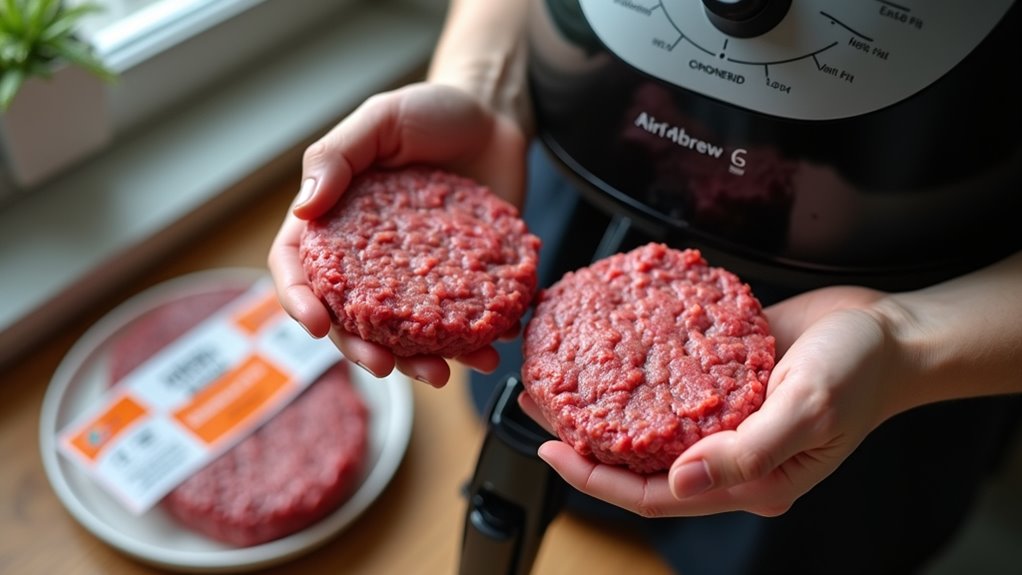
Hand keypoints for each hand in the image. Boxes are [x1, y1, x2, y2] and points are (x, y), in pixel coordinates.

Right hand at [268, 82, 528, 386]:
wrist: (496, 119)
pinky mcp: (462, 283)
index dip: (299, 300)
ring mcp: (417, 277)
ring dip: (419, 362)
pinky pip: (462, 323)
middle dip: (362, 350)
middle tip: (384, 366)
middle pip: (350, 319)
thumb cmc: (431, 112)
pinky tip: (490, 347)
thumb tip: (303, 208)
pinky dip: (474, 342)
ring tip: (444, 373)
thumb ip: (337, 155)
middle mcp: (369, 261)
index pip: (299, 268)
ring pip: (405, 335)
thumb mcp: (380, 119)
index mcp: (335, 224)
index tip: (316, 324)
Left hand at [526, 286, 904, 516]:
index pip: (655, 494)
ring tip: (558, 377)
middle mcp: (727, 455)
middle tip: (537, 402)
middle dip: (583, 440)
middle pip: (640, 461)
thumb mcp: (809, 410)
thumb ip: (748, 451)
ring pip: (648, 425)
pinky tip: (609, 350)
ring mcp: (723, 418)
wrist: (890, 331)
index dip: (596, 478)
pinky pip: (671, 386)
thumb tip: (684, 479)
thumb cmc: (862, 373)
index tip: (550, 451)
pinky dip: (637, 374)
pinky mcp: (724, 381)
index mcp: (747, 480)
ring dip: (602, 405)